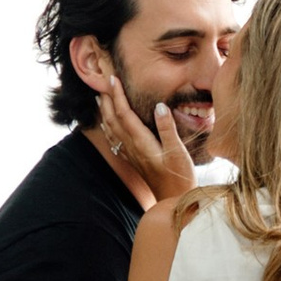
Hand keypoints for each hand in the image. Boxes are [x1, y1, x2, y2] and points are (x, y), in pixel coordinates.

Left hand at [94, 76, 200, 205]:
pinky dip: (108, 129)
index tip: (112, 78)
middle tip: (103, 82)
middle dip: (108, 100)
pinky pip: (115, 141)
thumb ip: (167, 128)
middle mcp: (133, 147)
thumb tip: (159, 106)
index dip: (117, 95)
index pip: (125, 113)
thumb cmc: (180, 177)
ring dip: (105, 112)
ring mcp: (132, 155)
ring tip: (101, 98)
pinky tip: (107, 125)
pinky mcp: (135, 161)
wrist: (174, 201)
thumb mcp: (178, 152)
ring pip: (111, 129)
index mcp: (142, 142)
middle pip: (113, 119)